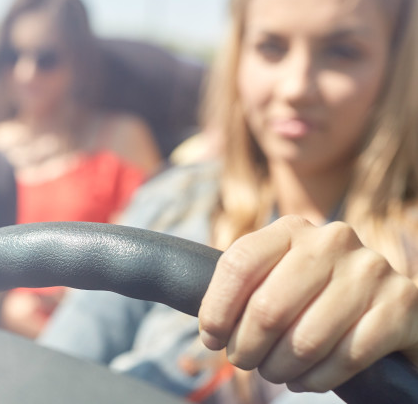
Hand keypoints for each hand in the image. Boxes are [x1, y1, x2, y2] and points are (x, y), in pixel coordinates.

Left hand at [197, 215, 417, 391]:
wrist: (390, 308)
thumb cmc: (314, 298)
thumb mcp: (278, 278)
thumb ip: (245, 288)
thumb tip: (209, 330)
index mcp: (292, 229)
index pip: (238, 265)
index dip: (216, 310)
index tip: (212, 339)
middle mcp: (332, 240)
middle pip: (267, 308)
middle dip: (246, 348)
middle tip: (245, 361)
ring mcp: (371, 270)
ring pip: (305, 340)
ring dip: (280, 369)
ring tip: (275, 372)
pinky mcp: (401, 305)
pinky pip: (345, 358)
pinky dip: (316, 379)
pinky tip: (306, 379)